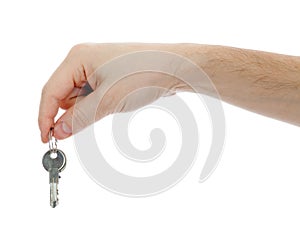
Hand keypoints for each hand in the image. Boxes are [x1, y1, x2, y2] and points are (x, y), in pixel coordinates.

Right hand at [38, 43, 181, 142]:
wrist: (173, 68)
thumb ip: (78, 117)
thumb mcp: (106, 100)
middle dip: (67, 114)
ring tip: (107, 108)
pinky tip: (111, 104)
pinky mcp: (107, 75)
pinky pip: (91, 95)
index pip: (50, 91)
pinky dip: (94, 106)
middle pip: (62, 94)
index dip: (44, 116)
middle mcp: (83, 60)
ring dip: (84, 110)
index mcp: (77, 58)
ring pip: (77, 97)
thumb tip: (58, 131)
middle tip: (75, 131)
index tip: (46, 138)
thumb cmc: (143, 74)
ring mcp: (96, 68)